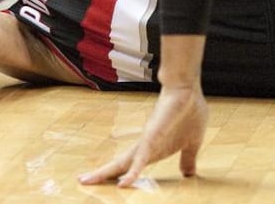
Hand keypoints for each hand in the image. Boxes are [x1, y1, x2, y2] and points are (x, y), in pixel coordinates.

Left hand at [79, 82, 207, 187]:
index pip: (132, 166)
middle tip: (82, 181)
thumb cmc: (190, 111)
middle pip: (119, 164)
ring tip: (87, 180)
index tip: (110, 185)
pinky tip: (123, 184)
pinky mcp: (152, 138)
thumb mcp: (192, 143)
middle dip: (103, 174)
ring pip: (122, 162)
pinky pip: (140, 160)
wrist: (189, 90)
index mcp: (154, 149)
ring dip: (106, 173)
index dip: (122, 175)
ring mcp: (146, 142)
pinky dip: (132, 173)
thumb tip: (189, 173)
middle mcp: (145, 147)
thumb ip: (187, 158)